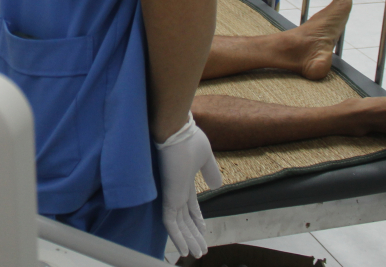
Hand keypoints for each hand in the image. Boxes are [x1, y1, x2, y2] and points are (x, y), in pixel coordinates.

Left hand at [156, 114, 222, 259]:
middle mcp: (177, 190)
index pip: (191, 206)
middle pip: (186, 219)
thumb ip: (210, 172)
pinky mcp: (168, 197)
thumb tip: (217, 186)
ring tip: (197, 254)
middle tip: (200, 251)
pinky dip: (178, 237)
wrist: (175, 130)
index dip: (198, 219)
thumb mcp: (205, 157)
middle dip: (194, 235)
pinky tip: (185, 249)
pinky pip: (171, 223)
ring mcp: (172, 194)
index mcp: (185, 181)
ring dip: (189, 241)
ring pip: (179, 225)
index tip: (204, 230)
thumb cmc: (188, 138)